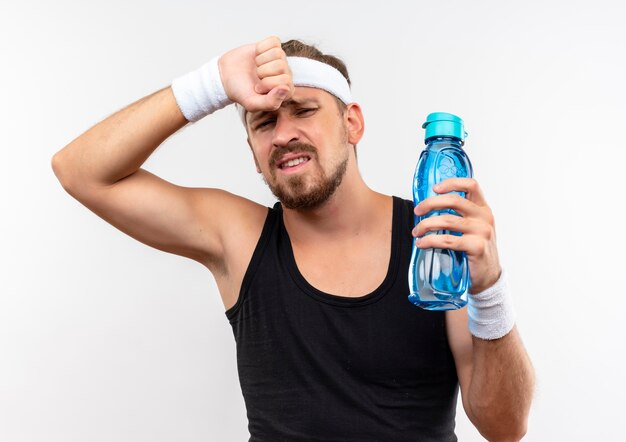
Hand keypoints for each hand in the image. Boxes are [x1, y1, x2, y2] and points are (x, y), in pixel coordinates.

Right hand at [218, 36, 293, 112]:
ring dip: (261, 60)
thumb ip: (270, 102)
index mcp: (285, 91)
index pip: (285, 82)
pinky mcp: (272, 47)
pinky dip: (261, 47)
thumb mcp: (252, 103)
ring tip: (256, 67)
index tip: (257, 87)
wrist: (226, 76)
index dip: (267, 83)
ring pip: (278, 53)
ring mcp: (280, 60)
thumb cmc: (240, 92)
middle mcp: (286, 74)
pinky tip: (256, 56)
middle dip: (263, 71)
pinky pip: (274, 41)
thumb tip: (285, 88)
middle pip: (280, 66)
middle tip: (256, 76)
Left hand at [411, 178, 501, 293]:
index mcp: (483, 208)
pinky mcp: (477, 246)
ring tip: (416, 232)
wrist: (488, 277)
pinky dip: (430, 241)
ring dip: (426, 225)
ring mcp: (482, 232)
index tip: (435, 188)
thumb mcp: (472, 228)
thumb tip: (428, 208)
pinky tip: (422, 243)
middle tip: (417, 211)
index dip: (452, 183)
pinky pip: (448, 240)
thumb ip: (458, 216)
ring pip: (447, 220)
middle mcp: (484, 217)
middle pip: (454, 200)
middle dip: (430, 203)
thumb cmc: (475, 250)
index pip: (471, 185)